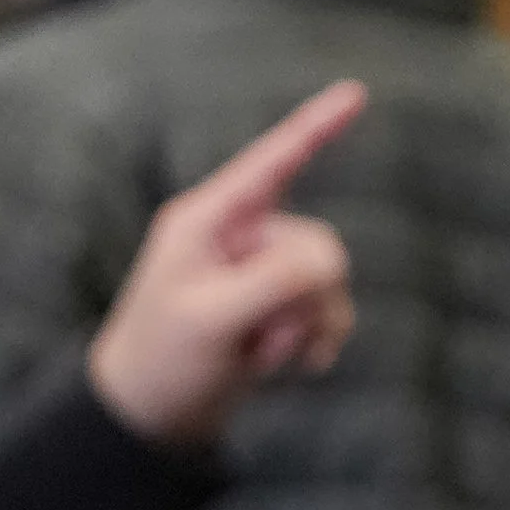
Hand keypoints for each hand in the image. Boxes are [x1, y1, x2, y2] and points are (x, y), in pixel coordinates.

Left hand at [88, 80, 362, 443]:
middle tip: (263, 339)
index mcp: (209, 220)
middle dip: (305, 298)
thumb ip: (274, 283)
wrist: (152, 417)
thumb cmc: (163, 360)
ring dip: (308, 326)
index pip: (273, 162)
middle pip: (318, 243)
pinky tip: (293, 367)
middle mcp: (241, 238)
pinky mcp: (279, 309)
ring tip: (263, 357)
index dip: (317, 126)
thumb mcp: (211, 318)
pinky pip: (331, 310)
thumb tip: (328, 266)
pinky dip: (319, 340)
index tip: (356, 91)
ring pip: (330, 280)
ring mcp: (262, 274)